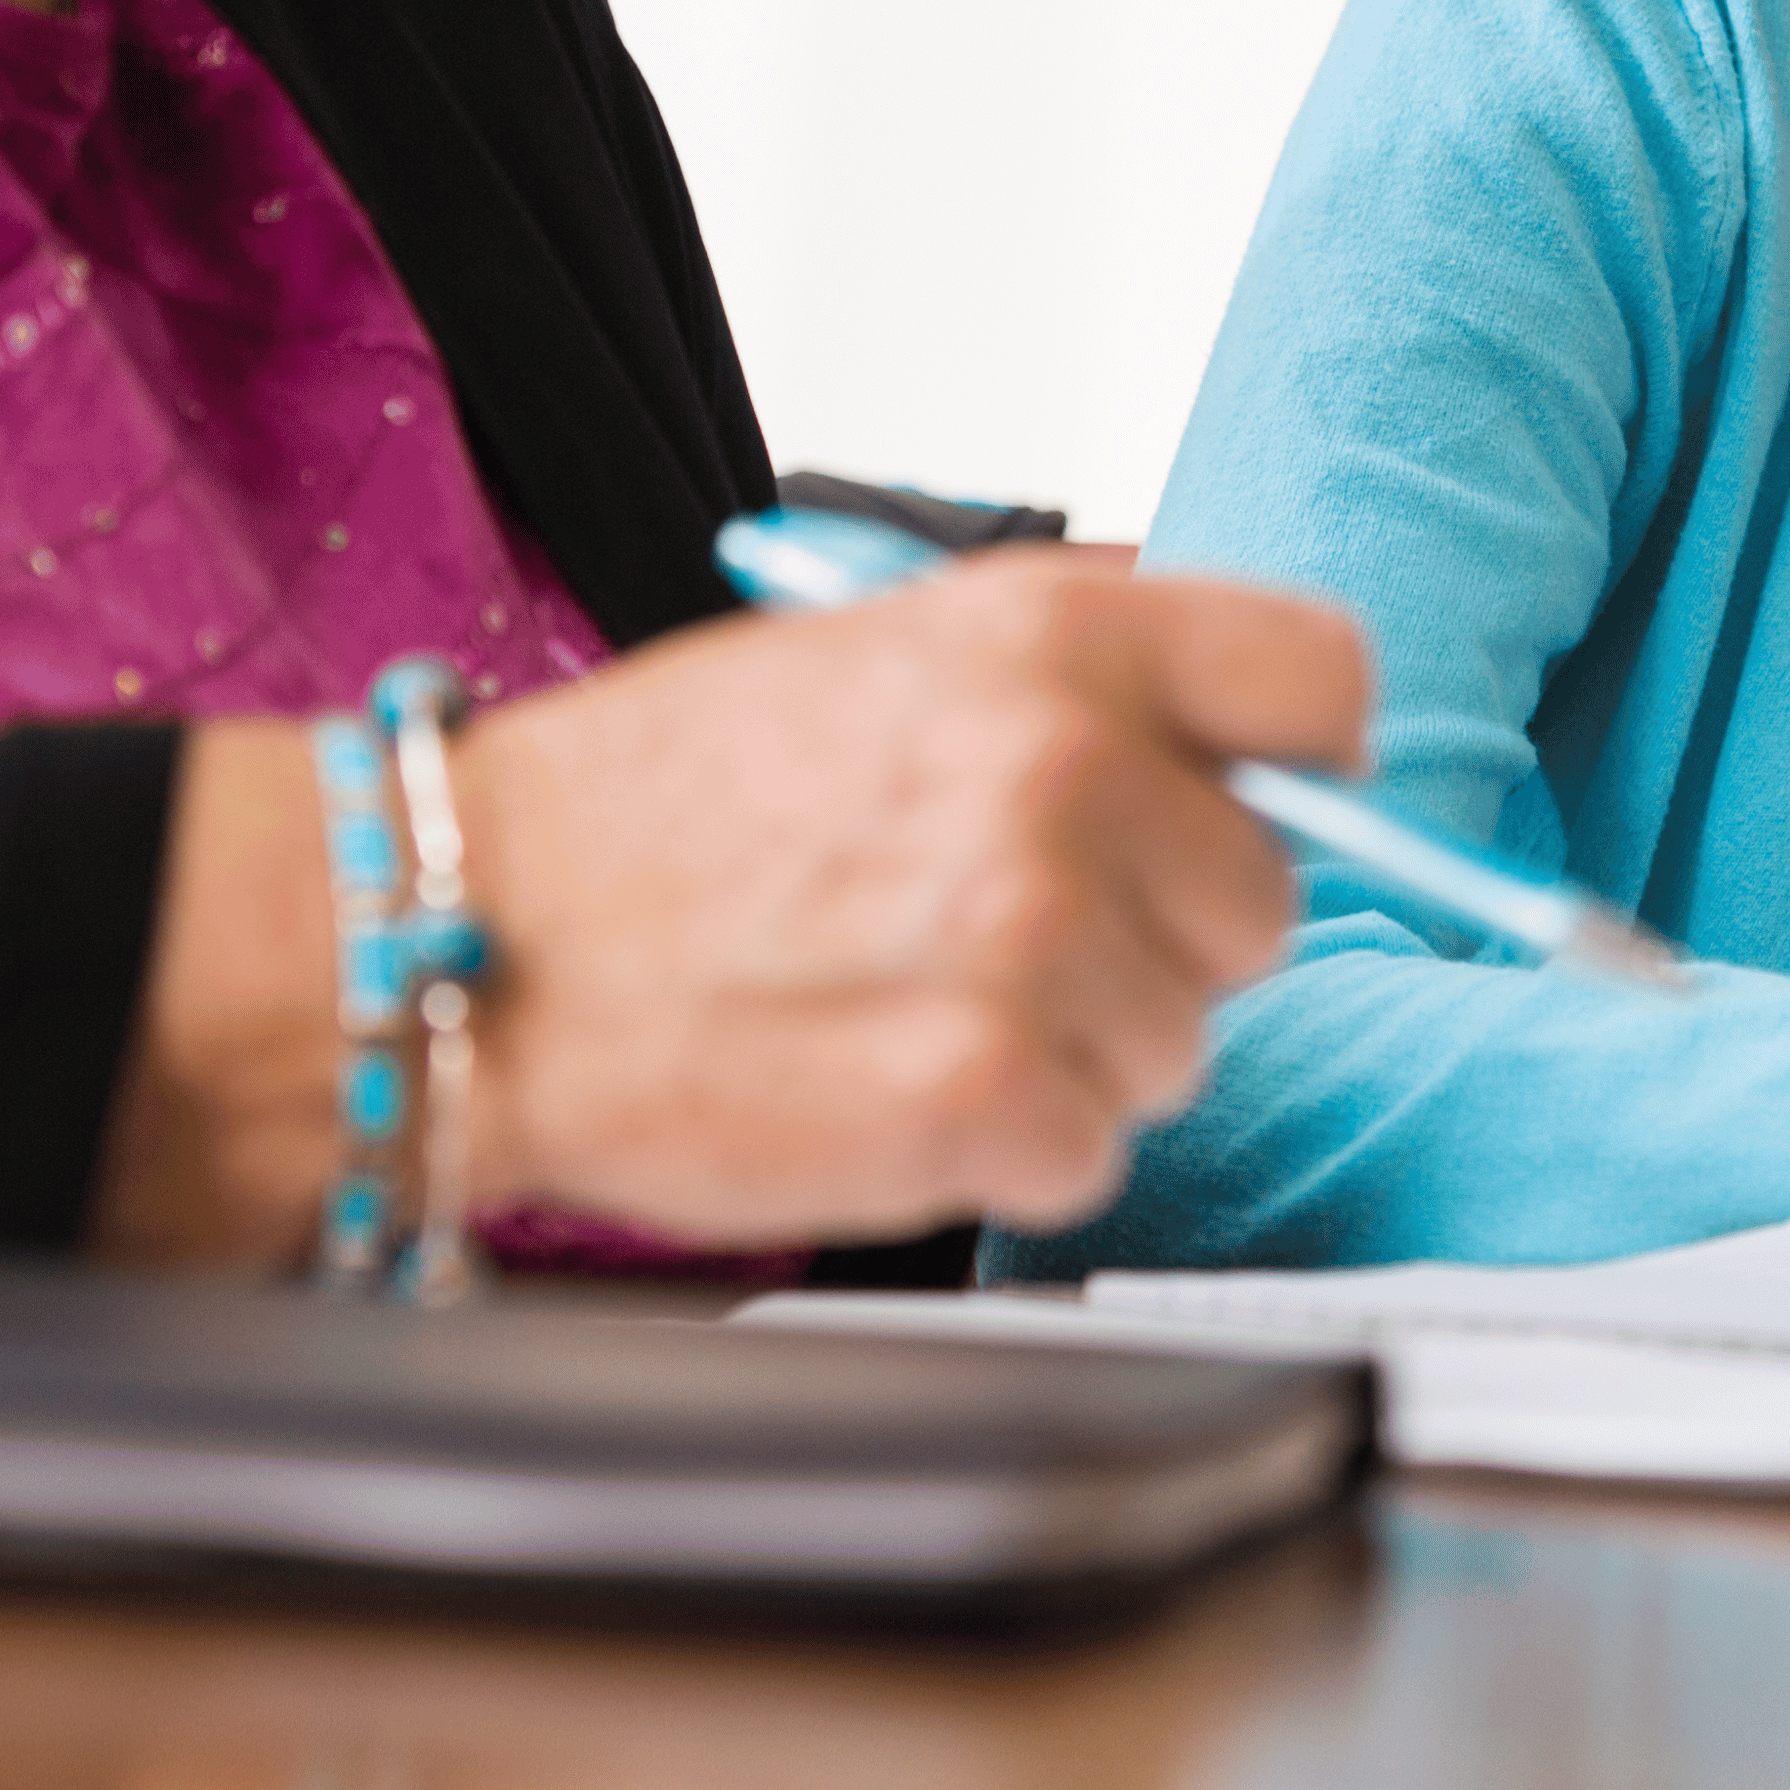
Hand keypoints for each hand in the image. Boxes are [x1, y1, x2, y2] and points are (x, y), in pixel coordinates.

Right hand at [452, 553, 1365, 1236]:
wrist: (465, 931)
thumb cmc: (659, 802)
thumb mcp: (879, 644)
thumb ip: (1079, 666)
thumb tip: (1249, 716)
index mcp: (1053, 639)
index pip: (1324, 680)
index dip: (1300, 762)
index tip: (1239, 801)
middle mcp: (1061, 772)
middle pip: (1261, 900)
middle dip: (1156, 935)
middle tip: (1000, 930)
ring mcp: (1025, 940)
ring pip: (1178, 1043)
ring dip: (1073, 1047)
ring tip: (912, 998)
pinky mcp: (977, 1096)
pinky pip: (1089, 1150)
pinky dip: (1004, 1146)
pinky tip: (888, 1081)